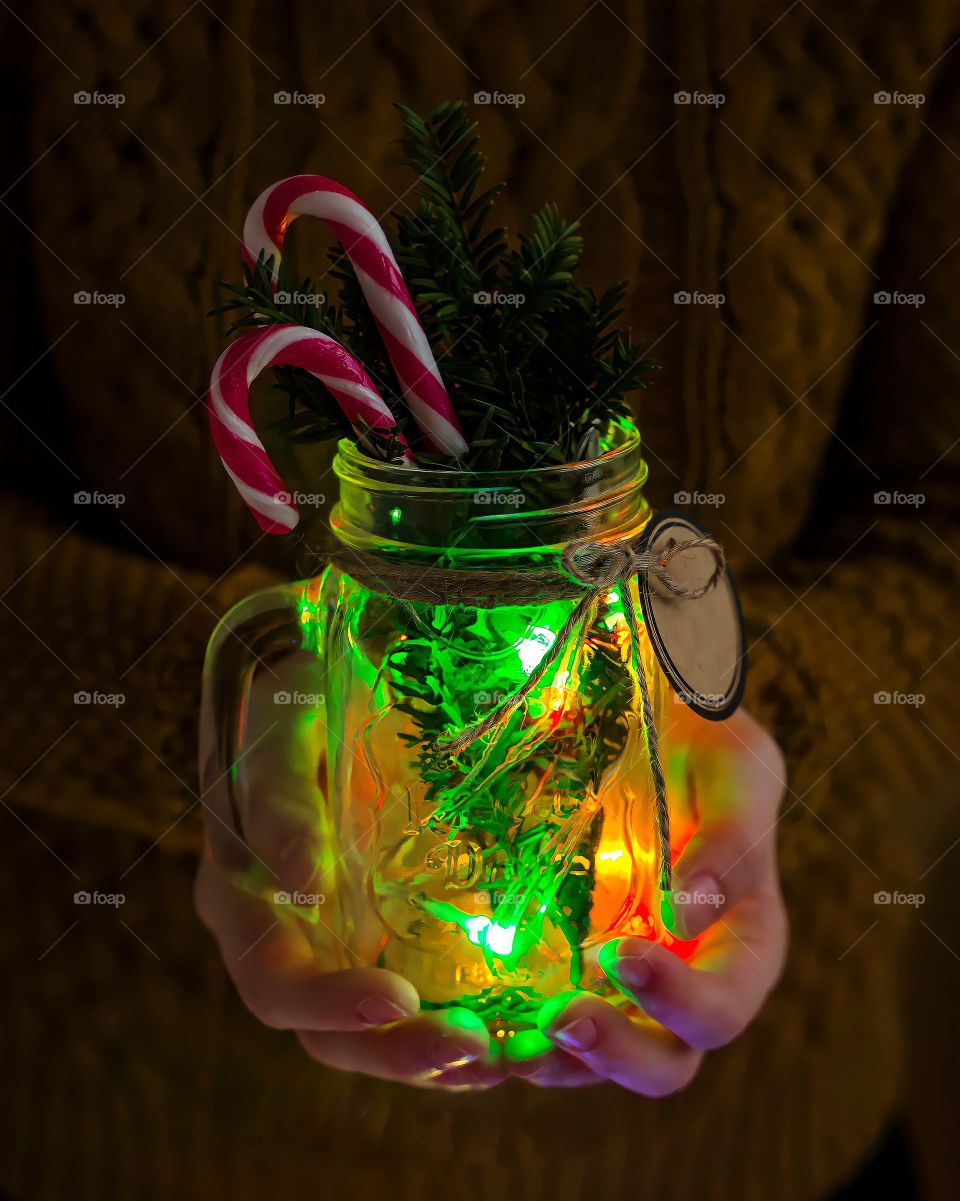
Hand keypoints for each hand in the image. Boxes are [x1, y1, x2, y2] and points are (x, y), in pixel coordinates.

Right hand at [196, 652, 506, 1089]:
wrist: (311, 687)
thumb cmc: (290, 705)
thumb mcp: (282, 739)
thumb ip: (285, 807)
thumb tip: (302, 882)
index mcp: (243, 906)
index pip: (274, 987)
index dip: (330, 1005)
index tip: (398, 999)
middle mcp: (286, 942)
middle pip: (330, 1033)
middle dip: (400, 1052)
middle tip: (476, 1049)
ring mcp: (334, 944)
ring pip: (376, 1032)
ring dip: (438, 1055)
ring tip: (509, 1055)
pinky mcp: (379, 934)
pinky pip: (415, 1000)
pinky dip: (459, 1024)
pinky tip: (513, 1031)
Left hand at [505, 706, 787, 1092]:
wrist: (651, 728)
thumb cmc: (704, 748)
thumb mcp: (735, 771)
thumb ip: (728, 838)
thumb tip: (688, 917)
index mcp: (743, 946)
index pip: (722, 1008)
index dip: (677, 1000)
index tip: (621, 954)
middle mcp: (688, 980)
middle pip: (665, 1060)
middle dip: (614, 1051)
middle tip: (561, 1016)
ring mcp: (626, 982)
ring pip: (599, 1057)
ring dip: (557, 1061)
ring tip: (509, 1045)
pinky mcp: (571, 963)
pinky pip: (549, 1020)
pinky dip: (518, 1033)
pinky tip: (478, 1023)